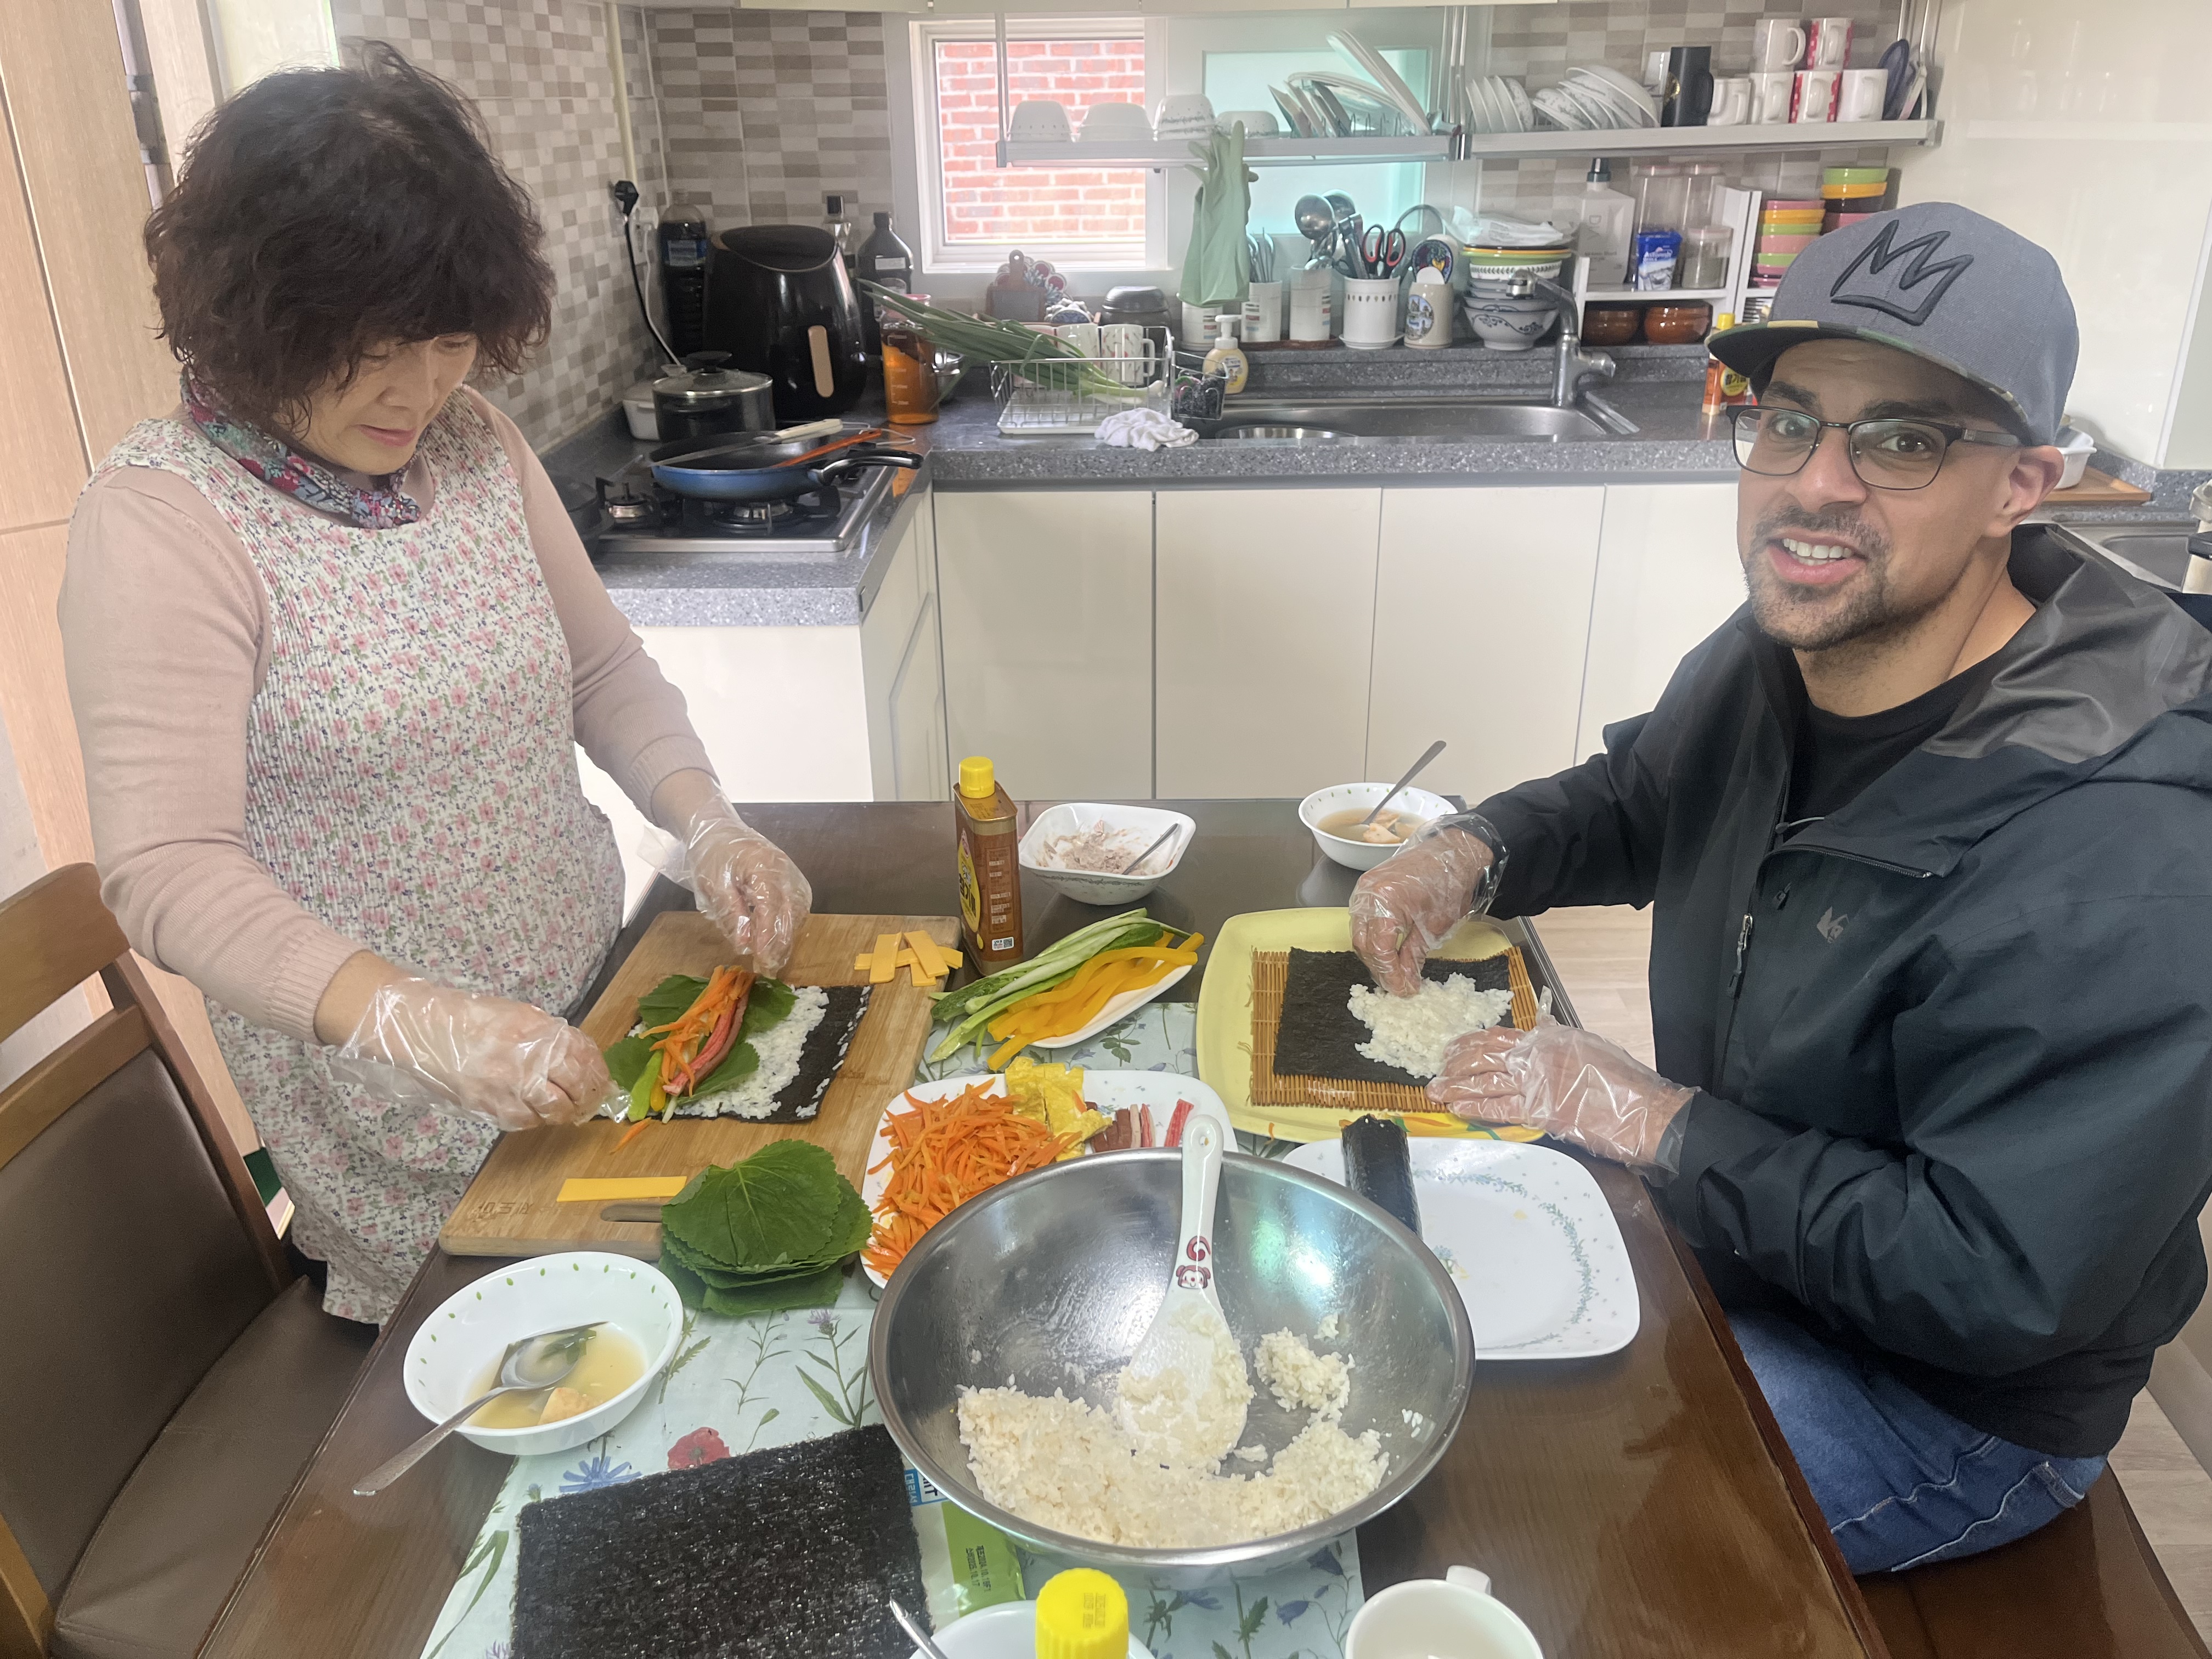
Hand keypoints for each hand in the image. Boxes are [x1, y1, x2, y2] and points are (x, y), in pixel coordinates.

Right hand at [332, 977, 611, 1129]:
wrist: (426, 1031)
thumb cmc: (473, 1020)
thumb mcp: (519, 1015)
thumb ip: (550, 1035)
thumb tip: (580, 1057)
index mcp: (538, 1030)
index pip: (583, 1056)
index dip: (597, 1072)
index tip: (601, 1079)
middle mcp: (528, 1058)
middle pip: (575, 1086)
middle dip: (587, 1096)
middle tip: (589, 1099)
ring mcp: (509, 1086)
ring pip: (555, 1110)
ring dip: (565, 1112)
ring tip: (566, 1109)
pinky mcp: (490, 1107)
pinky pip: (526, 1121)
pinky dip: (537, 1119)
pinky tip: (535, 1111)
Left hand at [684, 803, 811, 976]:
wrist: (717, 829)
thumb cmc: (711, 855)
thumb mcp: (713, 885)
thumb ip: (731, 914)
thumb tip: (745, 944)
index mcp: (763, 867)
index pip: (771, 908)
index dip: (767, 937)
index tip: (761, 961)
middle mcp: (784, 869)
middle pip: (790, 913)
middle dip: (779, 943)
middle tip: (767, 968)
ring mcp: (791, 872)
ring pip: (797, 912)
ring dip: (786, 936)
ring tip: (772, 958)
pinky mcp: (790, 877)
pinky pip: (797, 905)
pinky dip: (788, 924)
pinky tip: (777, 938)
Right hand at [1350, 818, 1500, 995]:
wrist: (1452, 851)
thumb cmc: (1449, 882)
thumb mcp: (1436, 926)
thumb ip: (1414, 955)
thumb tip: (1406, 980)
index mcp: (1385, 901)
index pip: (1379, 949)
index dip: (1390, 974)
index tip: (1404, 990)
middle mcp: (1368, 894)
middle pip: (1363, 944)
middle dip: (1380, 968)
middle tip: (1399, 985)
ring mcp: (1364, 889)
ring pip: (1359, 934)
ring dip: (1375, 955)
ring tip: (1395, 971)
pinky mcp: (1367, 887)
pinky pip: (1363, 920)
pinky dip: (1374, 938)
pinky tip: (1388, 950)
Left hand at [1427, 1017, 1692, 1168]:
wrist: (1644, 1111)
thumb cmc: (1622, 1081)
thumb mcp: (1589, 1047)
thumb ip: (1560, 1039)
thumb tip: (1541, 1027)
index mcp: (1548, 1039)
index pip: (1499, 1037)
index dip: (1471, 1043)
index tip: (1453, 1049)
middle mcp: (1538, 1056)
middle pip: (1485, 1057)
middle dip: (1457, 1064)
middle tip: (1438, 1071)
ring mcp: (1537, 1083)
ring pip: (1486, 1081)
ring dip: (1457, 1086)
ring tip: (1435, 1090)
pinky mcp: (1540, 1111)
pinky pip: (1499, 1108)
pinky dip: (1475, 1107)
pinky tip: (1457, 1108)